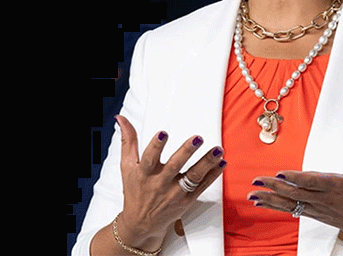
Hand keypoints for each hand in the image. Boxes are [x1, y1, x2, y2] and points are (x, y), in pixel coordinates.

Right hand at [115, 115, 226, 251]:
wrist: (141, 223)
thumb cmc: (135, 191)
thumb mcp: (127, 166)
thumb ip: (128, 141)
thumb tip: (121, 119)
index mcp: (144, 173)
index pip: (149, 158)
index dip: (156, 146)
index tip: (163, 134)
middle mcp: (160, 183)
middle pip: (175, 166)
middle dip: (186, 151)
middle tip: (197, 139)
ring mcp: (175, 193)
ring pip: (193, 177)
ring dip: (206, 163)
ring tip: (217, 151)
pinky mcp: (187, 201)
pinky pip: (202, 187)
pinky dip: (213, 175)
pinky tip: (221, 163)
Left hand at [247, 134, 342, 247]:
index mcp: (337, 186)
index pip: (314, 182)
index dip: (296, 178)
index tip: (281, 173)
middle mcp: (324, 199)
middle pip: (297, 192)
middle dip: (276, 186)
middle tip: (258, 180)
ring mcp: (317, 208)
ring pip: (290, 203)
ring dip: (270, 198)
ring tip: (253, 193)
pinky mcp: (312, 213)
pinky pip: (291, 210)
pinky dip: (274, 206)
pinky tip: (260, 202)